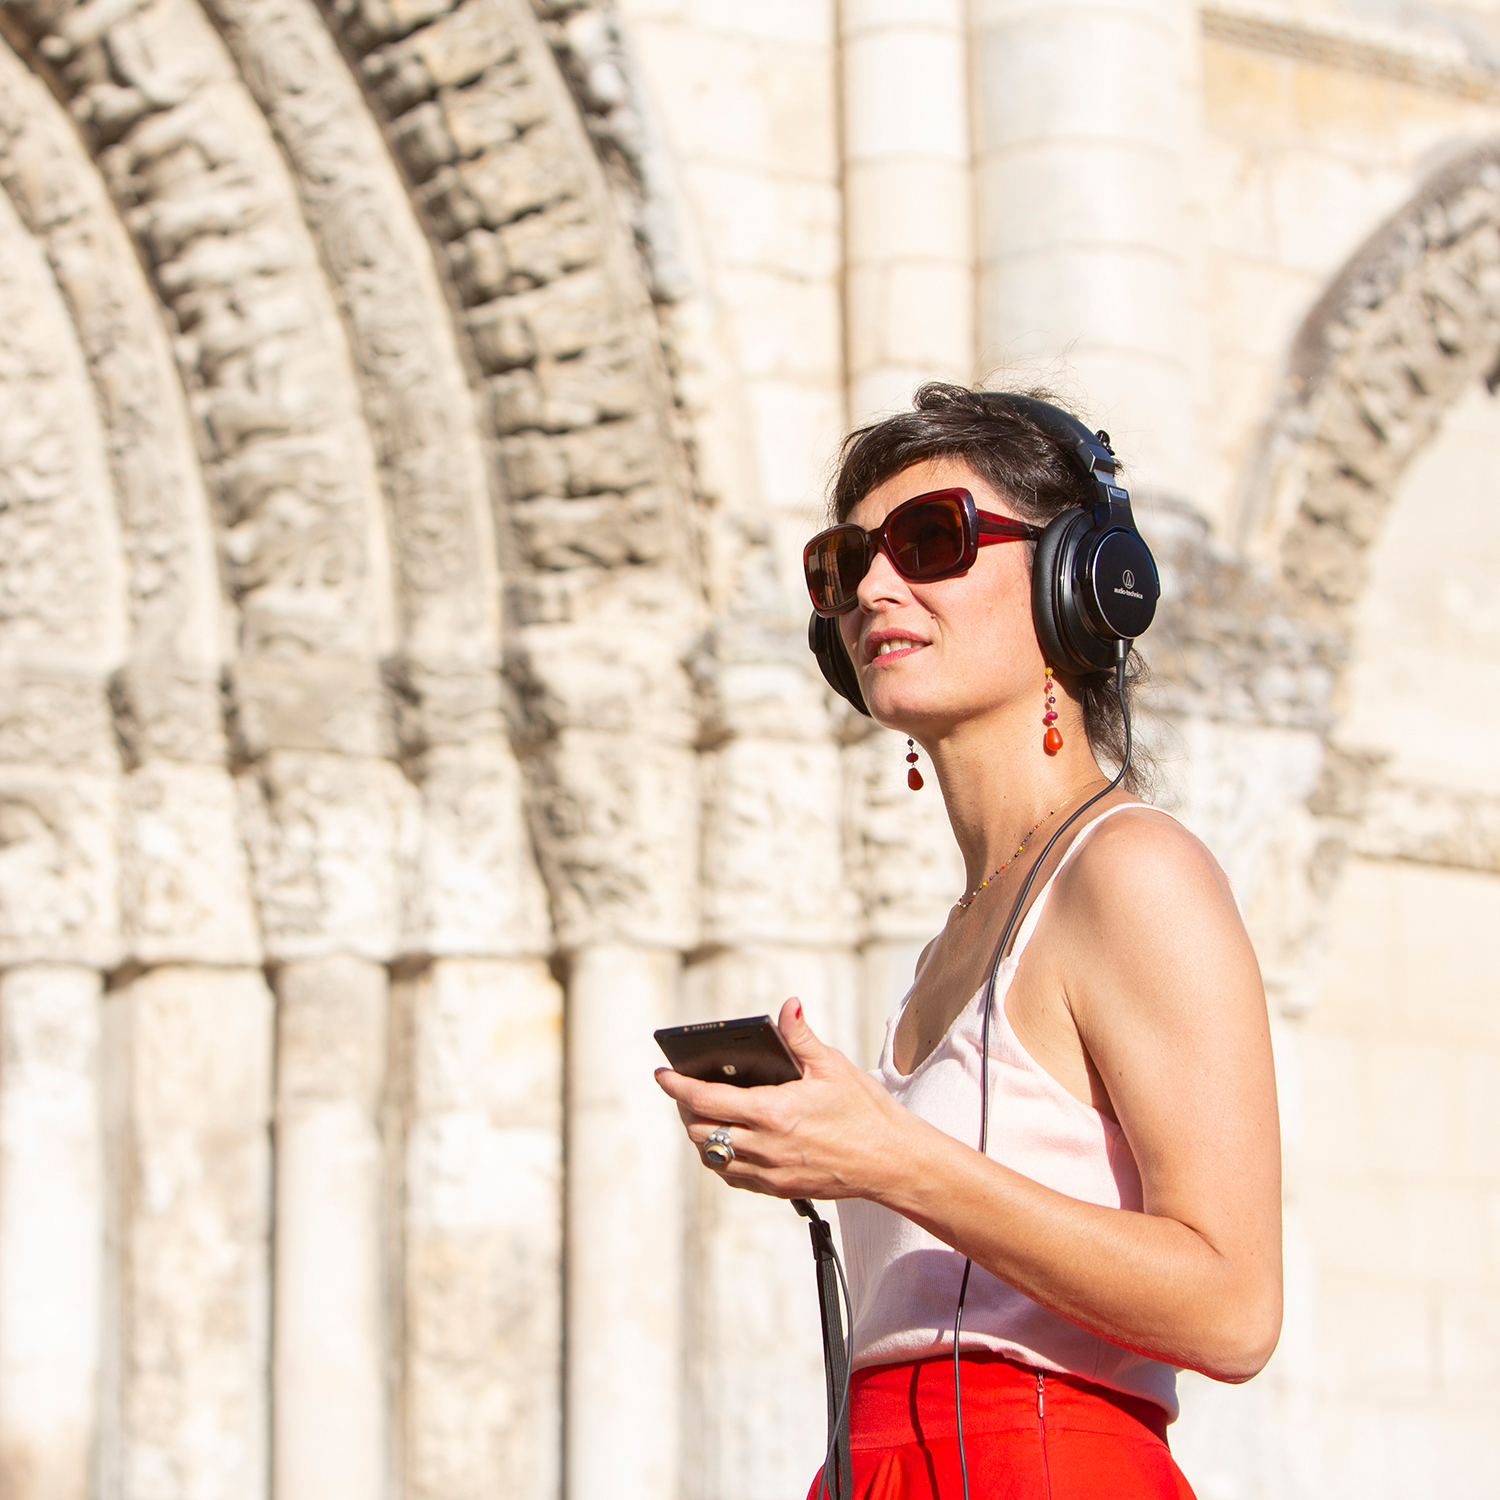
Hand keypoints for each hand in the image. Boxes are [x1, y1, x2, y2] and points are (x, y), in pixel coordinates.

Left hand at [654, 997, 905, 1200]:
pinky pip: (734, 1177)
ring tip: (703, 1114)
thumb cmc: (865, 1111)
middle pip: (700, 1130)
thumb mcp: (832, 1066)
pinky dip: (721, 1159)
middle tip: (684, 1090)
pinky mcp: (779, 1189)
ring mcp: (770, 1172)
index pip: (705, 1099)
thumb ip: (801, 1036)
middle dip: (685, 1109)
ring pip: (712, 1157)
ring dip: (701, 1135)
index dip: (677, 1086)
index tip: (662, 1074)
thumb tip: (787, 1006)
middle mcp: (764, 1146)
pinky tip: (729, 1142)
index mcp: (773, 1111)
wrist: (891, 1161)